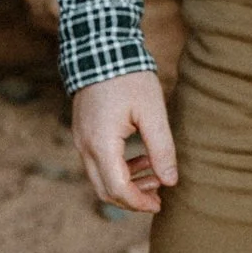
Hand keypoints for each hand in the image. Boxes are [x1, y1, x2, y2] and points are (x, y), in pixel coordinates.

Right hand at [72, 70, 176, 212]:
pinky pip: (98, 162)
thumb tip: (170, 181)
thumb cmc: (129, 78)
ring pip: (101, 178)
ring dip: (127, 183)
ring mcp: (80, 139)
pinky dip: (119, 168)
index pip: (118, 189)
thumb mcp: (152, 111)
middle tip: (159, 194)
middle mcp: (85, 146)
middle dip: (133, 198)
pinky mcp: (83, 132)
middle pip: (105, 190)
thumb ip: (161, 148)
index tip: (159, 204)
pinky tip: (142, 159)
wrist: (100, 48)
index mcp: (102, 144)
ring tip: (156, 174)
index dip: (139, 202)